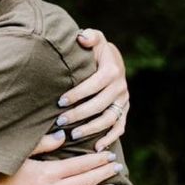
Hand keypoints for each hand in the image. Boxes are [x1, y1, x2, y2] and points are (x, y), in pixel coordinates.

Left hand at [58, 28, 129, 150]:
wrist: (111, 60)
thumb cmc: (95, 51)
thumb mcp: (94, 39)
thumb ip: (89, 37)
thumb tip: (82, 38)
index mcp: (112, 70)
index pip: (95, 84)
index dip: (78, 93)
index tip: (60, 102)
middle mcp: (121, 86)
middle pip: (100, 104)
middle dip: (79, 114)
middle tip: (60, 121)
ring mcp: (123, 100)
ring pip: (109, 119)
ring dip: (91, 129)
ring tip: (72, 135)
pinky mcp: (124, 110)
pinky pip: (120, 127)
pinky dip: (110, 138)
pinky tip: (96, 147)